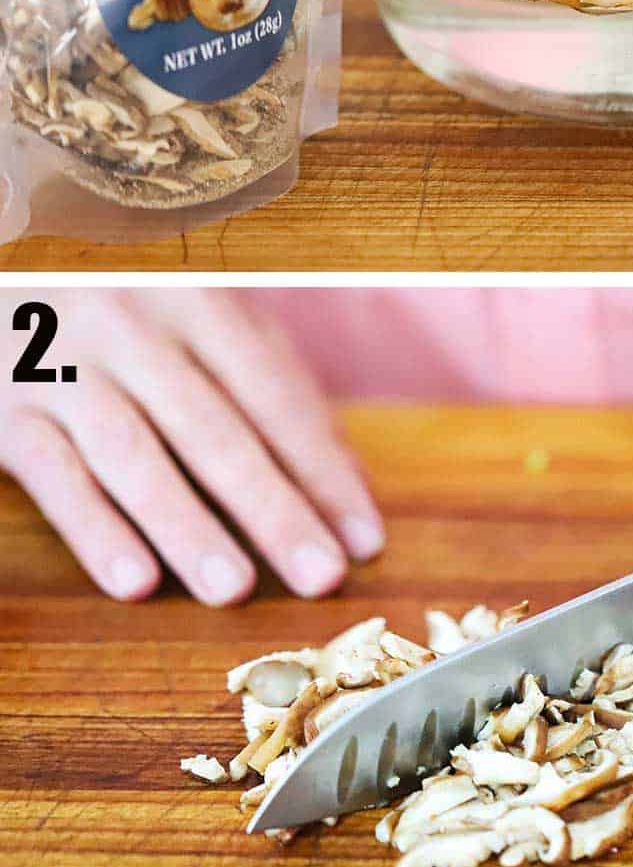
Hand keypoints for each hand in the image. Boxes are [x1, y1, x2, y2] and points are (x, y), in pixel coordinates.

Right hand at [0, 291, 383, 603]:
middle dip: (273, 509)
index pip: (274, 395)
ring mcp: (65, 365)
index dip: (322, 470)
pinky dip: (96, 529)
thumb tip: (346, 482)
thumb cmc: (127, 308)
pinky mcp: (8, 411)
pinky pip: (56, 474)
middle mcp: (134, 326)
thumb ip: (273, 386)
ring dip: (187, 527)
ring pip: (135, 454)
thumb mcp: (202, 320)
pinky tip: (134, 580)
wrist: (9, 278)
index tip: (363, 539)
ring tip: (234, 588)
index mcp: (197, 300)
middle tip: (320, 575)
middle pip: (214, 430)